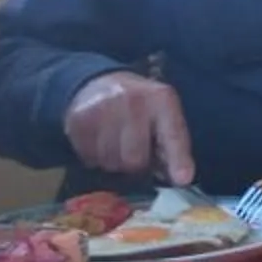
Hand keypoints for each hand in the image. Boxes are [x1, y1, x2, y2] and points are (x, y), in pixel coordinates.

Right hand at [64, 71, 194, 185]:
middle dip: (135, 163)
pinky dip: (94, 157)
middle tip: (134, 149)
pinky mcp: (78, 118)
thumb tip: (179, 178)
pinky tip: (99, 140)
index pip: (172, 134)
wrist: (98, 82)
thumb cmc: (139, 106)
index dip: (178, 159)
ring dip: (114, 161)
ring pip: (110, 162)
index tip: (183, 179)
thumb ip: (172, 144)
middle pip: (134, 159)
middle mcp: (133, 101)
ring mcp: (103, 108)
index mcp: (161, 100)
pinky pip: (89, 158)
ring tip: (116, 142)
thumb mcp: (163, 115)